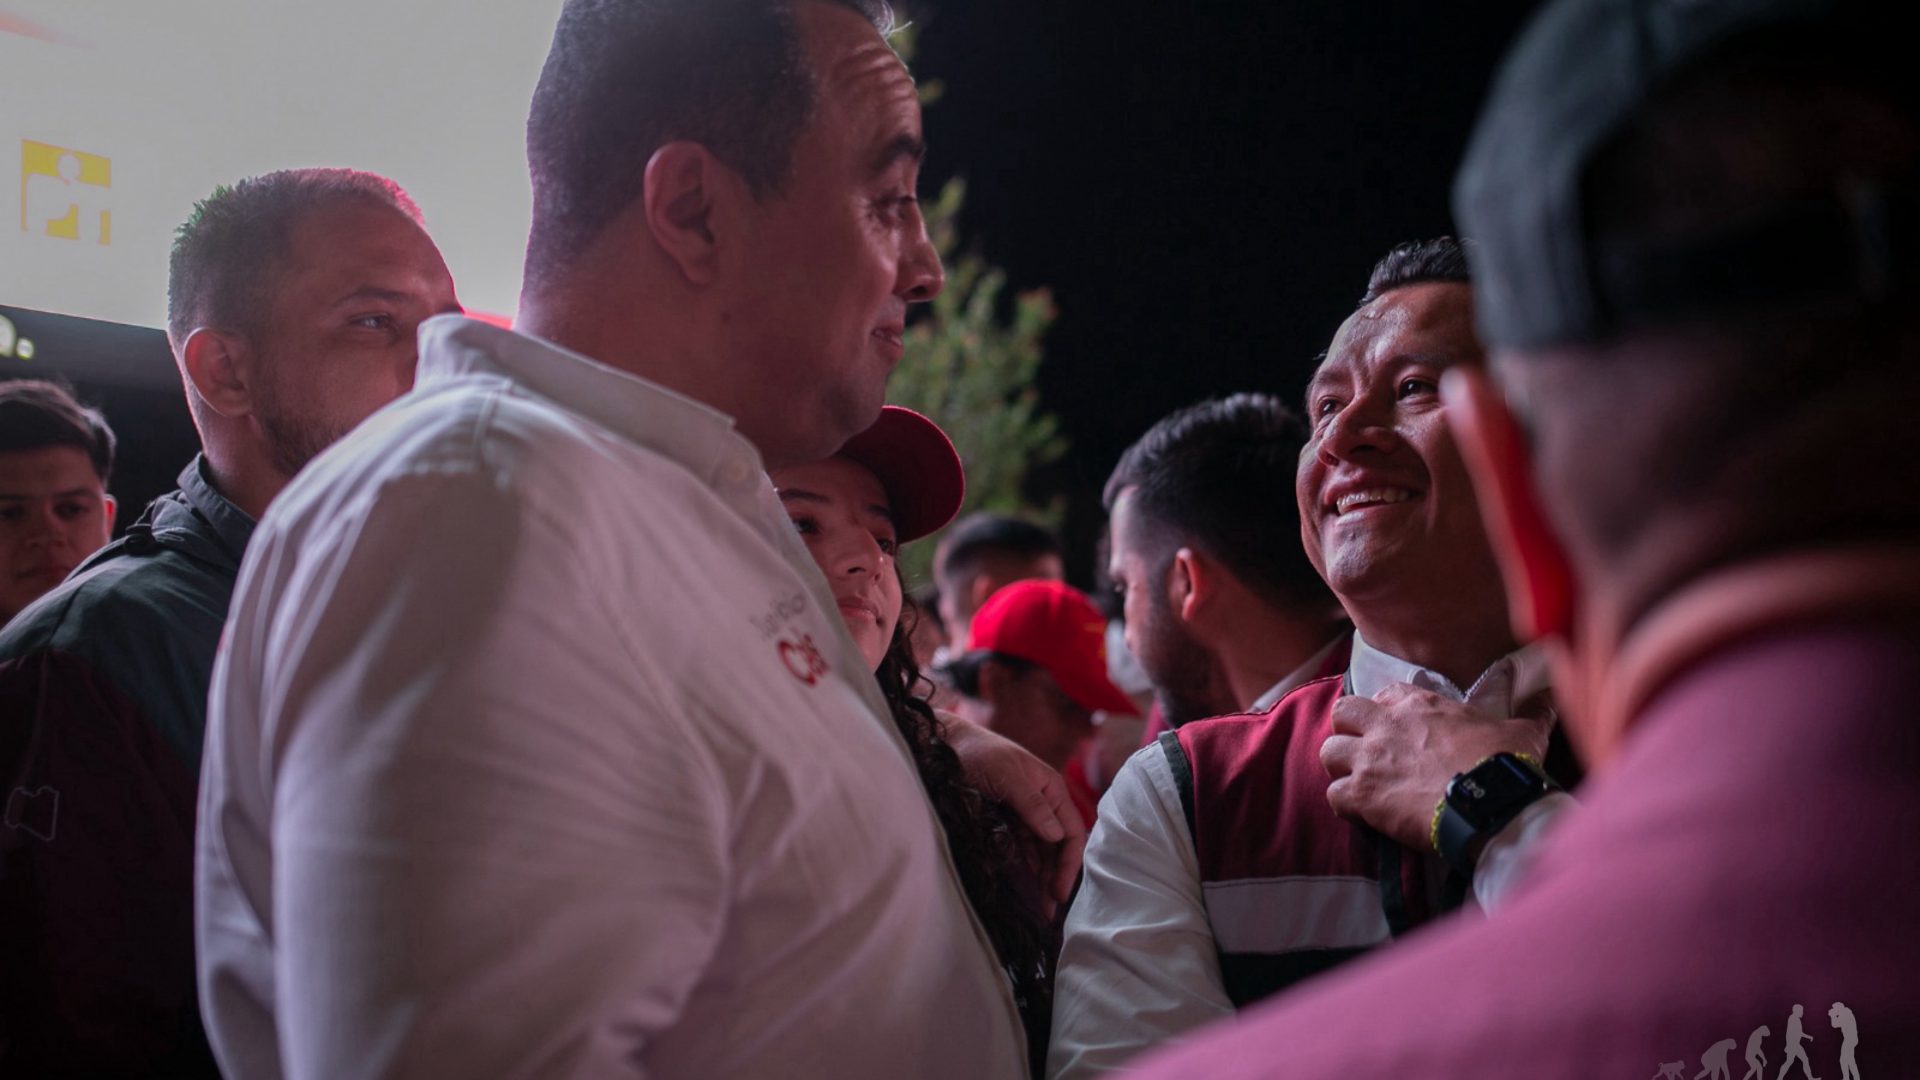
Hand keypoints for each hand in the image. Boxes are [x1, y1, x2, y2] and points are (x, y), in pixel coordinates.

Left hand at [940, 712, 1087, 910]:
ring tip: (1039, 909)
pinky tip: (1024, 889)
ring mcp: (1022, 815)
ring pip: (1038, 853)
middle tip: (1050, 912)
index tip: (1059, 891)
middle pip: (1056, 848)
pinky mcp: (1003, 823)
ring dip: (1041, 879)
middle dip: (1055, 878)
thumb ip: (1033, 804)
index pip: (1070, 832)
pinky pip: (1019, 851)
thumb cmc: (978, 752)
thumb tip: (1056, 836)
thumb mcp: (1007, 775)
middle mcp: (1041, 804)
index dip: (1068, 863)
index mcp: (1051, 789)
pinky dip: (1023, 870)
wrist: (943, 745)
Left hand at [1320, 684, 1551, 852]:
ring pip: (1328, 752)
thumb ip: (1530, 713)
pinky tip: (1363, 813)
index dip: (1386, 712)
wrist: (1491, 803)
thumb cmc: (1504, 763)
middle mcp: (1386, 724)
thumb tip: (1550, 700)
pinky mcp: (1362, 795)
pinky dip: (1344, 805)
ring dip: (1340, 767)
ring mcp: (1369, 759)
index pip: (1384, 694)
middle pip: (1343, 713)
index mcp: (1419, 704)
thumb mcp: (1522, 731)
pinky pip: (1333, 796)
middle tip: (1366, 751)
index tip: (1397, 729)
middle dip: (1349, 730)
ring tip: (1359, 781)